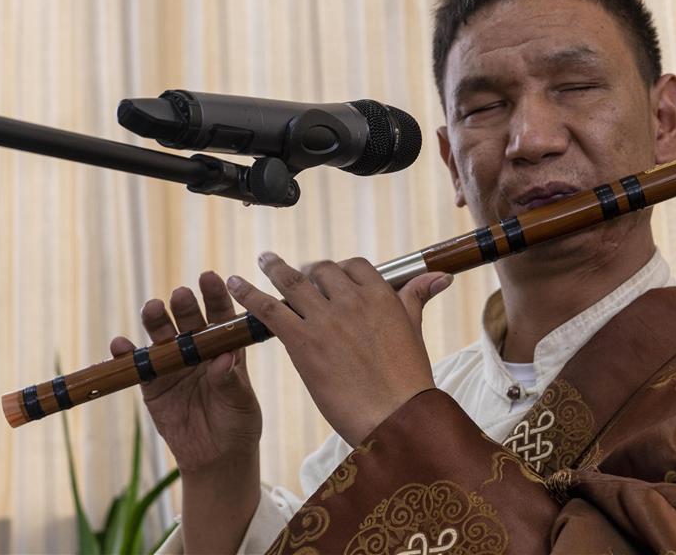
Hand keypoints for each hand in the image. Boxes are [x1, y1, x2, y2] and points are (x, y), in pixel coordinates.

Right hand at [109, 271, 262, 474]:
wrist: (216, 458)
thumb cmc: (238, 424)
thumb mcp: (241, 404)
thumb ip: (230, 381)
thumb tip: (224, 358)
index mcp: (225, 347)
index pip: (220, 315)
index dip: (215, 295)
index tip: (210, 278)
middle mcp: (198, 350)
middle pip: (189, 321)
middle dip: (185, 306)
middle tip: (181, 295)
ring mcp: (173, 364)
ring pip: (161, 336)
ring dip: (156, 321)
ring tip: (153, 309)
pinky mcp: (152, 385)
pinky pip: (138, 366)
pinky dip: (126, 355)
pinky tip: (120, 344)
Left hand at [226, 253, 452, 446]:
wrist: (396, 416)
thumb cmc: (408, 381)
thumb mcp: (414, 331)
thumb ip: (417, 297)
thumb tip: (440, 276)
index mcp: (380, 295)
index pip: (353, 266)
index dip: (339, 270)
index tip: (330, 278)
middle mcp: (351, 299)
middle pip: (322, 270)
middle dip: (309, 272)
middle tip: (296, 276)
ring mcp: (325, 318)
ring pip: (292, 282)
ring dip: (274, 268)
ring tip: (263, 259)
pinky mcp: (302, 340)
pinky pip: (269, 309)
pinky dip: (249, 294)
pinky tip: (234, 284)